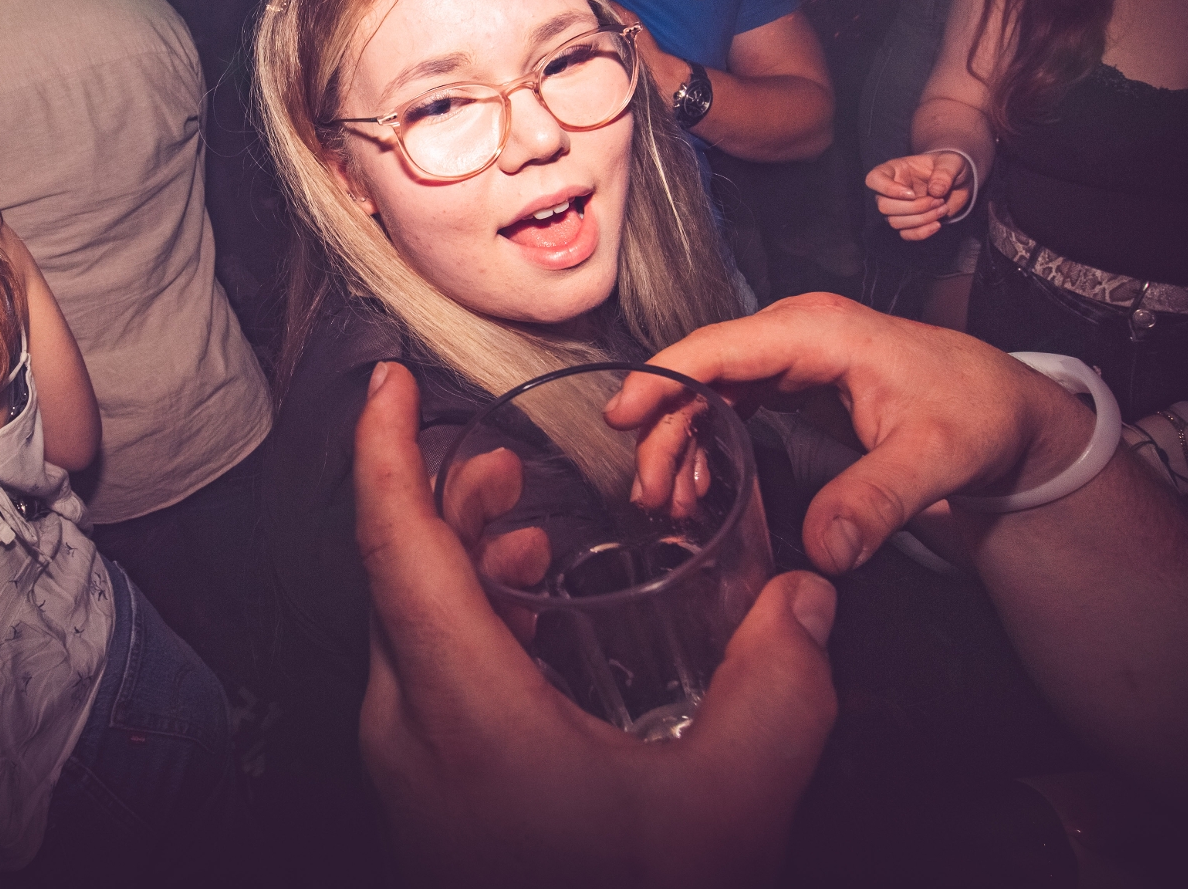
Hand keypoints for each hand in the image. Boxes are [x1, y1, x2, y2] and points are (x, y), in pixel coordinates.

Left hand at [356, 362, 837, 888]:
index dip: (381, 448)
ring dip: (462, 563)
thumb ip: (778, 691)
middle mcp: (407, 727)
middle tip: (508, 460)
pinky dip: (468, 624)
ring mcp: (405, 767)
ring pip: (410, 624)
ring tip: (537, 538)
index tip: (382, 380)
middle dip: (446, 497)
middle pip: (399, 573)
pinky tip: (536, 628)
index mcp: (458, 706)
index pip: (393, 542)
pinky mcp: (422, 798)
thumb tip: (806, 605)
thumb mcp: (727, 807)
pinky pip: (423, 676)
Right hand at [607, 294, 1092, 574]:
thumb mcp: (935, 459)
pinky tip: (700, 482)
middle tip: (650, 493)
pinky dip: (707, 436)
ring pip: (711, 387)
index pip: (719, 347)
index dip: (664, 378)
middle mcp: (798, 333)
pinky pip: (731, 399)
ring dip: (681, 439)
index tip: (622, 416)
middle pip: (703, 371)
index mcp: (820, 332)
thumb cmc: (978, 414)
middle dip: (665, 429)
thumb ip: (877, 501)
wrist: (1010, 410)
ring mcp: (794, 352)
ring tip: (670, 500)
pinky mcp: (796, 376)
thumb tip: (825, 549)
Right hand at [866, 150, 973, 239]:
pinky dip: (922, 232)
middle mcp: (890, 191)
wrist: (958, 182)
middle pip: (884, 206)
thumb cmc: (949, 167)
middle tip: (937, 200)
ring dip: (922, 219)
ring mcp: (898, 209)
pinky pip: (906, 234)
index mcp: (894, 171)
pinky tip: (937, 224)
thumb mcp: (951, 162)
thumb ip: (944, 173)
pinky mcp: (908, 223)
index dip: (887, 189)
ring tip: (943, 208)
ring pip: (894, 222)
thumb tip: (935, 191)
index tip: (912, 193)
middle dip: (913, 207)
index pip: (873, 180)